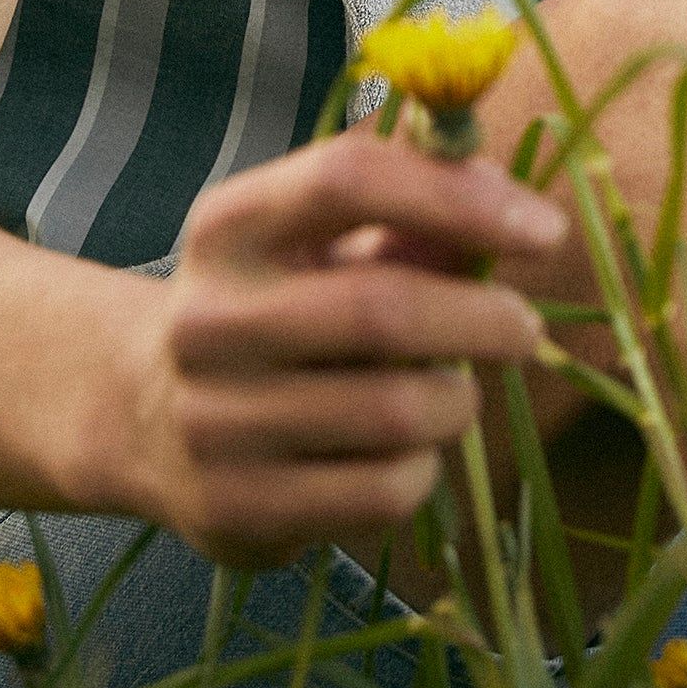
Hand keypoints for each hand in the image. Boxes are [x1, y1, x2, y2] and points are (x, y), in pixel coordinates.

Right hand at [108, 133, 563, 565]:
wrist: (142, 412)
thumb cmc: (274, 304)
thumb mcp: (321, 242)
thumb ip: (413, 216)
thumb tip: (511, 202)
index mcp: (229, 226)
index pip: (347, 180)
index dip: (458, 198)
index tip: (544, 228)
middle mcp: (208, 317)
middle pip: (384, 310)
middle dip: (484, 320)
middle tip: (525, 329)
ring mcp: (212, 420)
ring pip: (396, 413)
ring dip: (456, 401)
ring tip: (454, 393)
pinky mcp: (233, 508)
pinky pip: (381, 494)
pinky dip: (423, 470)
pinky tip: (407, 454)